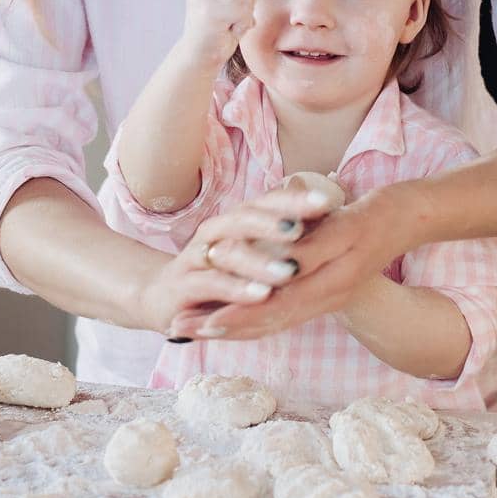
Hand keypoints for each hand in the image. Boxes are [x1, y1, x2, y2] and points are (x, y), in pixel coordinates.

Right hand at [138, 184, 336, 337]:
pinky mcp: (184, 284)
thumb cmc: (219, 272)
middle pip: (246, 218)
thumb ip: (283, 238)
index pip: (267, 202)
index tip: (328, 200)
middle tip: (303, 227)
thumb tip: (332, 218)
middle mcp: (216, 231)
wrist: (164, 296)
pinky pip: (212, 283)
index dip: (295, 201)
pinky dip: (236, 289)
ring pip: (230, 251)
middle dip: (278, 221)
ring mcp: (198, 256)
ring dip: (261, 261)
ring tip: (291, 269)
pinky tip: (260, 295)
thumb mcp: (252, 252)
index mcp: (236, 220)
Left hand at [166, 182, 420, 340]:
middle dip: (222, 327)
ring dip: (235, 326)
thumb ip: (311, 250)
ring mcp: (327, 297)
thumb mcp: (344, 227)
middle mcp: (325, 297)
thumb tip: (277, 271)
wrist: (408, 218)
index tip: (198, 322)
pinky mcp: (328, 291)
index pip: (270, 309)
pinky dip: (259, 318)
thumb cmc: (376, 215)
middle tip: (181, 331)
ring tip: (198, 329)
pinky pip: (287, 312)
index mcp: (327, 283)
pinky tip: (238, 317)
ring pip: (274, 321)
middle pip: (266, 322)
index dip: (232, 317)